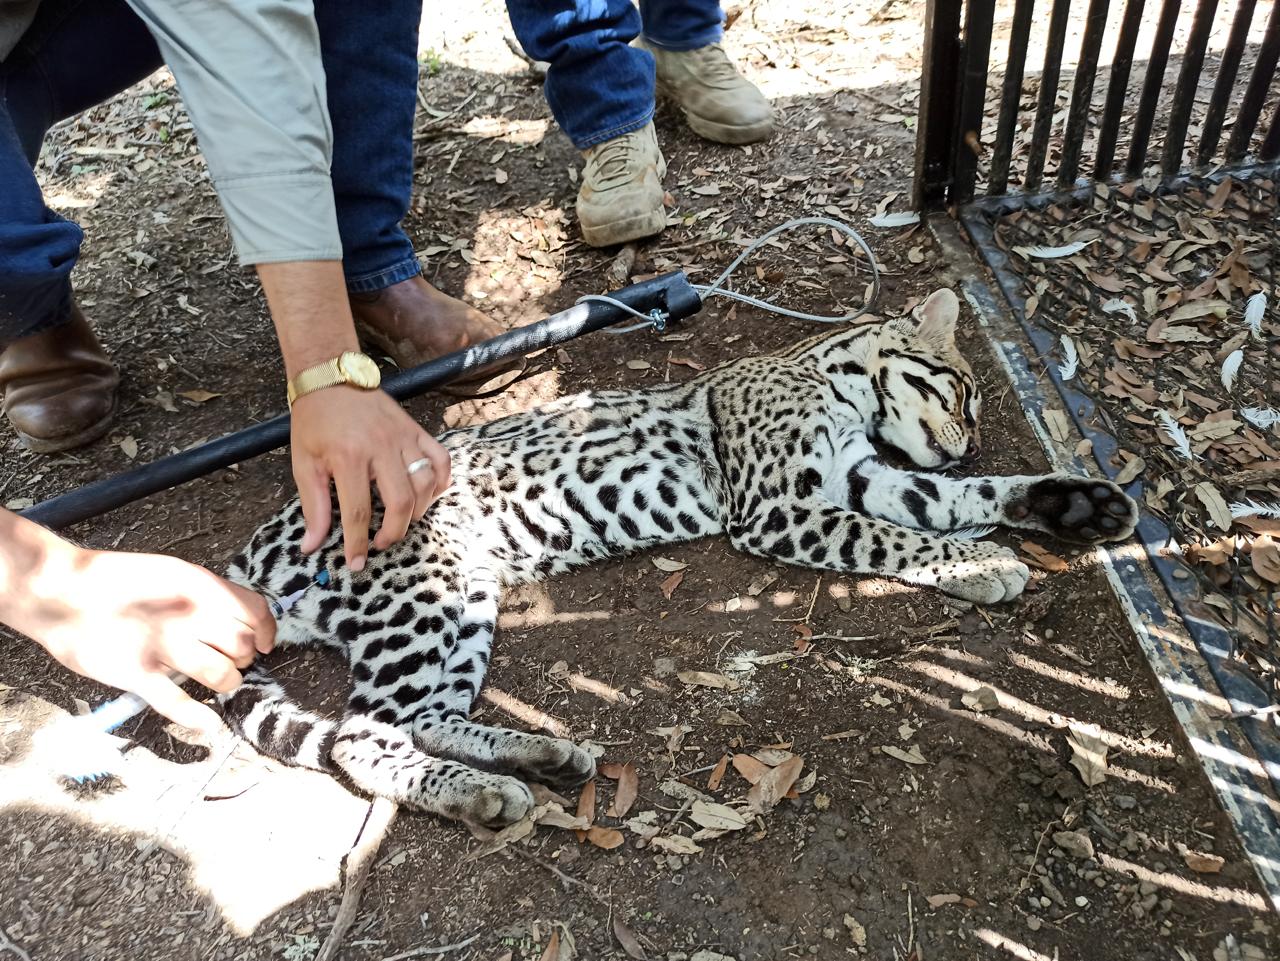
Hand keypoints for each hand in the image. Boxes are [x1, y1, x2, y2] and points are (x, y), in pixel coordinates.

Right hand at [5, 535, 275, 731]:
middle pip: (242, 646)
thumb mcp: (172, 573)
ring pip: (220, 674)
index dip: (265, 632)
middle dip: (243, 658)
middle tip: (231, 661)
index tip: (263, 645)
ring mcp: (162, 645)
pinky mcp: (137, 673)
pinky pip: (177, 703)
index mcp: (199, 585)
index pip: (255, 611)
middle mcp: (186, 614)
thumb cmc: (116, 581)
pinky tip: (209, 724)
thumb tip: (240, 619)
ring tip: (219, 682)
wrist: (59, 590)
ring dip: (227, 682)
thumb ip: (206, 594)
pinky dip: (198, 718)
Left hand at [290, 386, 450, 569]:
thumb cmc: (314, 422)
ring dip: (417, 510)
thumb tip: (311, 545)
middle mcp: (380, 447)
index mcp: (348, 457)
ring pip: (424, 483)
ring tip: (401, 520)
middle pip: (400, 501)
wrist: (331, 378)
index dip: (358, 543)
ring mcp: (403, 437)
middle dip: (394, 531)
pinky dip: (439, 481)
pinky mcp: (416, 430)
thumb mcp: (303, 463)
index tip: (356, 563)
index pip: (357, 511)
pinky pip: (440, 459)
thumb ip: (312, 506)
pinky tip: (427, 494)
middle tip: (381, 542)